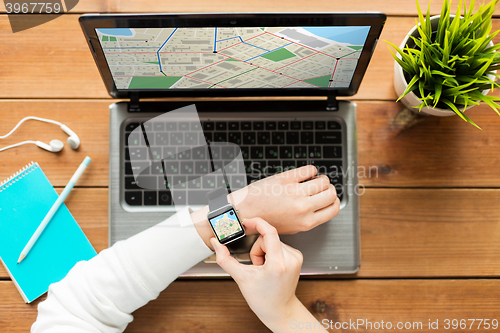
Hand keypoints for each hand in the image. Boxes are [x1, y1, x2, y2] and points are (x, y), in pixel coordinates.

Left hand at [191, 165, 339, 250]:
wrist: (245, 212)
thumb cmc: (266, 219)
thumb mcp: (292, 226)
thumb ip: (309, 218)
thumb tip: (322, 205)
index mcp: (307, 222)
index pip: (335, 208)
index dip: (334, 201)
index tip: (329, 198)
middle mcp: (303, 207)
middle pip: (332, 193)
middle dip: (329, 189)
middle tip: (321, 188)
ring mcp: (295, 192)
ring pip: (324, 180)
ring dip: (321, 178)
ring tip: (313, 180)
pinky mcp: (286, 179)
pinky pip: (310, 169)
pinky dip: (310, 170)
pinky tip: (305, 173)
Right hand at [211, 217, 326, 331]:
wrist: (279, 310)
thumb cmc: (263, 299)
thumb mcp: (241, 278)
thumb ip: (225, 259)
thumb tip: (216, 243)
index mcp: (278, 264)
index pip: (269, 232)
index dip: (256, 223)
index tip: (247, 222)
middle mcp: (290, 259)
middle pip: (267, 238)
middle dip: (257, 249)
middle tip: (256, 266)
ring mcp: (295, 257)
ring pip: (272, 240)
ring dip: (264, 251)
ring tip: (264, 269)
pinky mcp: (297, 257)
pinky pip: (279, 245)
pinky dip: (271, 253)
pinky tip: (270, 267)